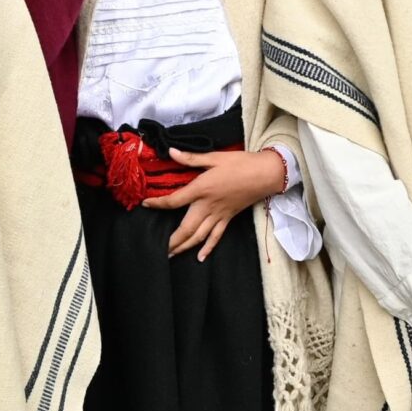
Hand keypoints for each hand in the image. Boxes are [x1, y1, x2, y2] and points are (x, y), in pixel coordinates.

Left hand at [144, 148, 286, 260]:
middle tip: (160, 248)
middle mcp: (208, 206)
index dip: (158, 204)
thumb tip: (171, 152)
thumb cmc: (240, 163)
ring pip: (199, 236)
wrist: (265, 174)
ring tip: (172, 254)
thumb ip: (191, 158)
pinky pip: (216, 237)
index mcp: (202, 189)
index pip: (174, 201)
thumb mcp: (214, 157)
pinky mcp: (228, 218)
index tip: (146, 205)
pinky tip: (200, 257)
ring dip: (185, 246)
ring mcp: (219, 215)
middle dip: (172, 240)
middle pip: (186, 228)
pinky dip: (208, 248)